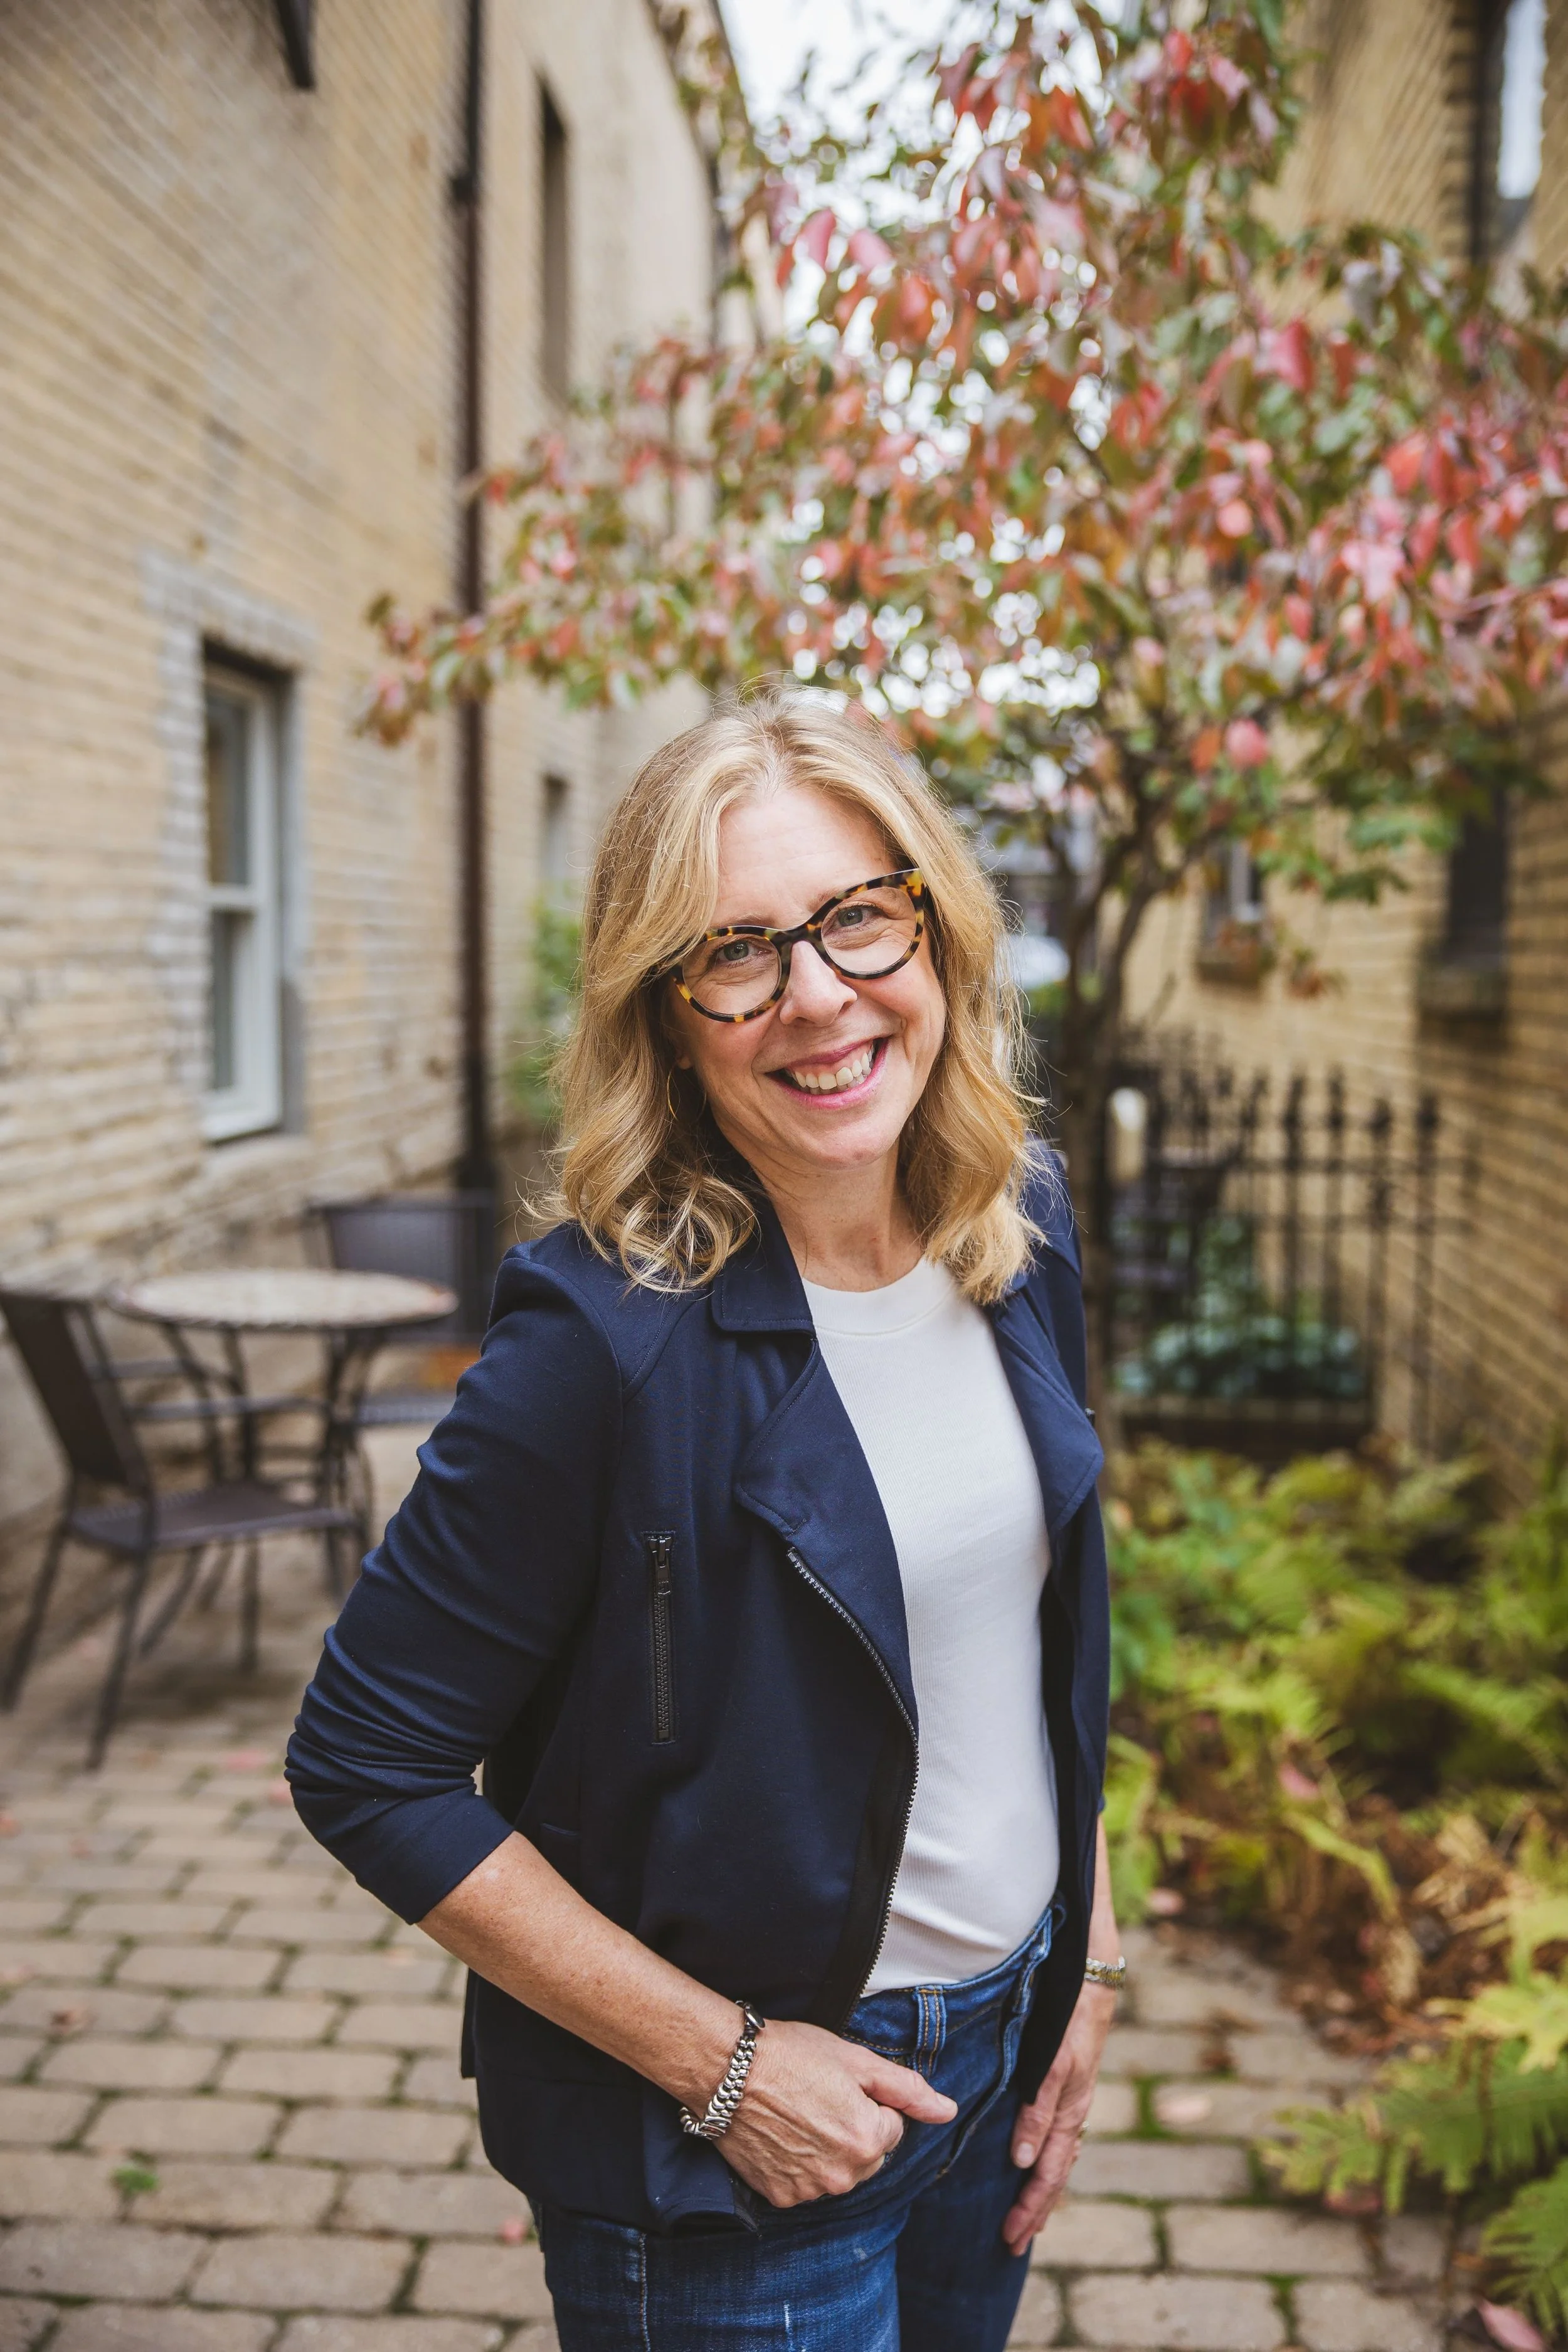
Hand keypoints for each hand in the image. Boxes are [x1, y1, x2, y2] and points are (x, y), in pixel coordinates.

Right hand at [719, 2018, 956, 2208]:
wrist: (727, 2069)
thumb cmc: (791, 2054)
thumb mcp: (856, 2060)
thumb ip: (907, 2089)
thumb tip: (947, 2111)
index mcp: (868, 2139)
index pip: (891, 2127)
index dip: (867, 2101)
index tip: (838, 2084)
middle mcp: (843, 2175)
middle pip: (866, 2155)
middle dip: (851, 2129)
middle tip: (818, 2097)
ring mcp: (809, 2189)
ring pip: (836, 2171)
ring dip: (826, 2149)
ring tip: (796, 2114)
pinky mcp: (780, 2196)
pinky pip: (804, 2184)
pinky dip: (797, 2164)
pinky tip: (780, 2135)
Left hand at [1002, 1979, 1116, 2255]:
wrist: (1089, 1986)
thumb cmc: (1068, 2025)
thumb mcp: (1053, 2068)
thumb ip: (1038, 2112)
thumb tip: (1021, 2162)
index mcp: (1069, 2117)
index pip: (1047, 2177)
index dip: (1029, 2210)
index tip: (1010, 2238)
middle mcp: (1073, 2117)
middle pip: (1054, 2178)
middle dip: (1034, 2214)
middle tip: (1013, 2245)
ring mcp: (1072, 2106)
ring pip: (1057, 2162)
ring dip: (1042, 2195)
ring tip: (1028, 2221)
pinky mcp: (1068, 2092)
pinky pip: (1059, 2141)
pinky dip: (1049, 2166)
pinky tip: (1039, 2169)